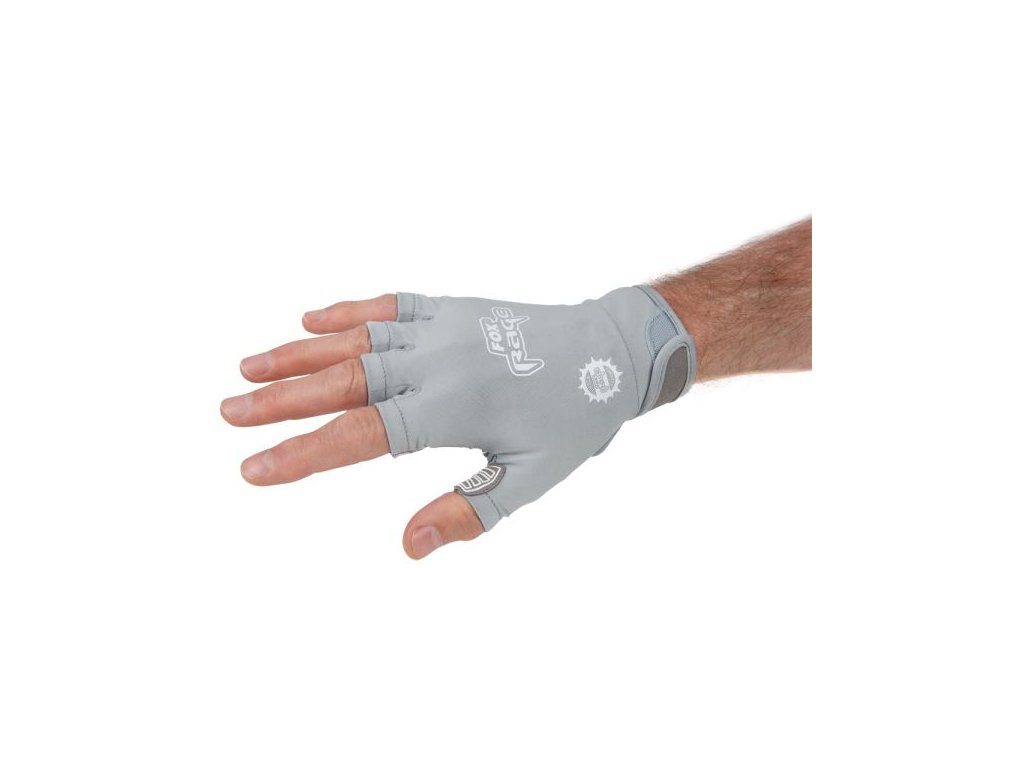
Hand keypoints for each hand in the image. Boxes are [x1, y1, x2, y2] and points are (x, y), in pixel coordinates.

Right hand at [221, 288, 694, 558]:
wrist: (612, 349)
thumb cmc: (573, 419)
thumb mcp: (529, 478)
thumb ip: (466, 513)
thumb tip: (405, 548)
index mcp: (451, 407)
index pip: (357, 436)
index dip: (300, 454)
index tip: (252, 468)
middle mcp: (436, 361)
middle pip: (341, 382)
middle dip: (279, 401)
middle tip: (226, 413)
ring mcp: (441, 328)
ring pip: (354, 340)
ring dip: (298, 353)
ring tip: (247, 367)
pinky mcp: (451, 307)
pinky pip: (389, 305)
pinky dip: (348, 311)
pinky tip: (310, 318)